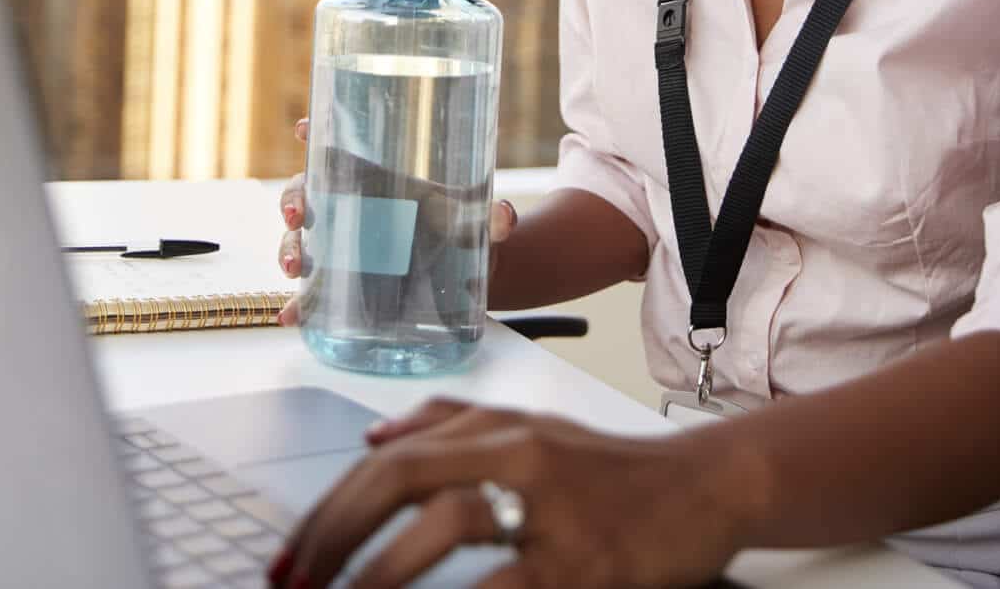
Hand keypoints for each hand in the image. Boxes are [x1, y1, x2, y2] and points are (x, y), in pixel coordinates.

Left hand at [266, 398, 747, 588]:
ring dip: (381, 570)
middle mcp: (521, 458)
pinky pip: (506, 585)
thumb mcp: (532, 429)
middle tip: (293, 584)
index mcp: (499, 430)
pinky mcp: (586, 565)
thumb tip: (370, 441)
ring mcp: (555, 511)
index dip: (331, 507)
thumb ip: (451, 426)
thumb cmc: (610, 470)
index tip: (291, 556)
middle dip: (335, 535)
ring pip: (449, 524)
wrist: (708, 488)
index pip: (391, 459)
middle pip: (405, 479)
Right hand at [275, 119, 518, 324]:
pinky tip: (291, 317)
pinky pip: (310, 292)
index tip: (304, 128)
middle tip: (298, 213)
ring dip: (287, 250)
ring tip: (295, 269)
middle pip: (303, 190)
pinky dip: (296, 305)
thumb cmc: (458, 232)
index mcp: (373, 179)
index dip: (315, 134)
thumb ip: (490, 218)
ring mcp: (339, 247)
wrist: (462, 278)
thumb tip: (504, 217)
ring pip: (297, 239)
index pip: (336, 148)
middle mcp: (347, 208)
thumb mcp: (473, 220)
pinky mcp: (341, 285)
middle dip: (291, 198)